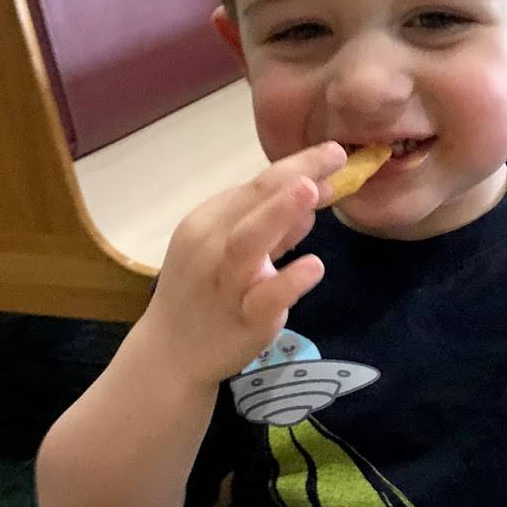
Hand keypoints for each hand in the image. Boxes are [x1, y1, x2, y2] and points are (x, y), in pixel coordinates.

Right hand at [141, 142, 346, 389]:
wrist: (172, 353)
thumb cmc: (204, 294)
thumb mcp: (231, 252)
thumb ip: (274, 227)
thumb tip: (313, 193)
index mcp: (207, 222)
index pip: (255, 186)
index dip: (296, 167)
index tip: (333, 153)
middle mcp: (210, 246)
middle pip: (252, 201)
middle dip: (294, 174)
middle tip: (335, 154)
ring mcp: (225, 283)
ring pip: (247, 243)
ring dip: (279, 214)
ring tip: (312, 191)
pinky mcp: (243, 319)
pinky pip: (265, 297)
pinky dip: (289, 280)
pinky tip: (314, 266)